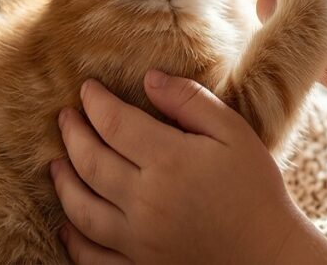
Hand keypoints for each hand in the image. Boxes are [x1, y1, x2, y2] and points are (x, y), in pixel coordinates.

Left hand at [51, 71, 326, 264]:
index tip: (87, 88)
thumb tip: (149, 78)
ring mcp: (138, 240)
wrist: (269, 253)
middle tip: (66, 117)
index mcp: (169, 161)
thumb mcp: (233, 131)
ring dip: (63, 182)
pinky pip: (92, 257)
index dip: (95, 102)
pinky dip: (73, 240)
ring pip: (81, 208)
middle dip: (72, 134)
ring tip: (56, 162)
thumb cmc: (256, 188)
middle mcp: (146, 201)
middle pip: (90, 162)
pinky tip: (67, 223)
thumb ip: (190, 101)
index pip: (114, 123)